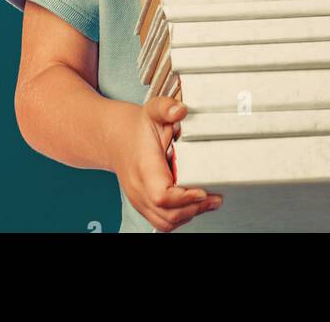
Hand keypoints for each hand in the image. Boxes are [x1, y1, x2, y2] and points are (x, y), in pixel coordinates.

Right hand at [111, 96, 222, 231]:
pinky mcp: (143, 204)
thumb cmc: (136, 128)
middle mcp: (139, 188)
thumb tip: (180, 110)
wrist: (116, 139)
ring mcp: (139, 199)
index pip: (162, 195)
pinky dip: (179, 216)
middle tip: (214, 198)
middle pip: (166, 214)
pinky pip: (161, 221)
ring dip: (189, 215)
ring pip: (164, 222)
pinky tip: (194, 205)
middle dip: (194, 209)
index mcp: (143, 167)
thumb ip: (166, 108)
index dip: (184, 198)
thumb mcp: (152, 111)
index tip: (203, 191)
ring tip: (208, 203)